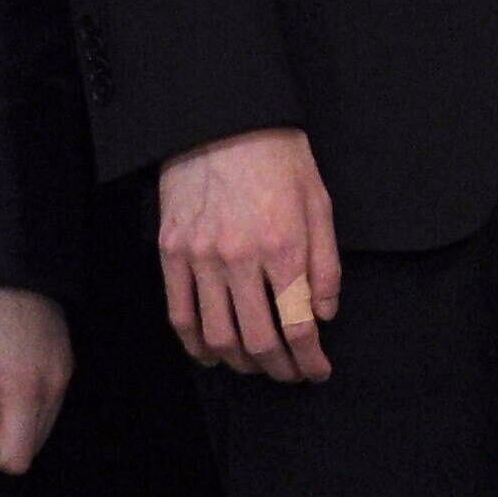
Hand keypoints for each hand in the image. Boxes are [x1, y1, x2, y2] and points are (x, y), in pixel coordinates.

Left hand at [0, 285, 72, 472]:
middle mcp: (55, 386)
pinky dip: (21, 401)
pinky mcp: (65, 359)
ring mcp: (65, 372)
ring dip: (7, 419)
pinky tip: (0, 371)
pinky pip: (46, 401)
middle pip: (29, 447)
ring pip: (39, 426)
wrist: (6, 256)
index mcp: (26, 389)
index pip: (14, 458)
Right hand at [156, 127, 338, 380]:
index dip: (310, 358)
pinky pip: (179, 313)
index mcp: (284, 246)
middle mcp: (240, 259)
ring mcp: (200, 258)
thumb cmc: (279, 157)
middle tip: (291, 375)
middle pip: (257, 339)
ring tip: (257, 367)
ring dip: (239, 362)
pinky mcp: (171, 253)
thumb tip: (324, 314)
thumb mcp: (319, 203)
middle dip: (279, 368)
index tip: (318, 371)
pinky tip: (212, 353)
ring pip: (216, 334)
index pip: (298, 324)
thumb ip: (326, 264)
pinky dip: (195, 343)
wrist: (222, 121)